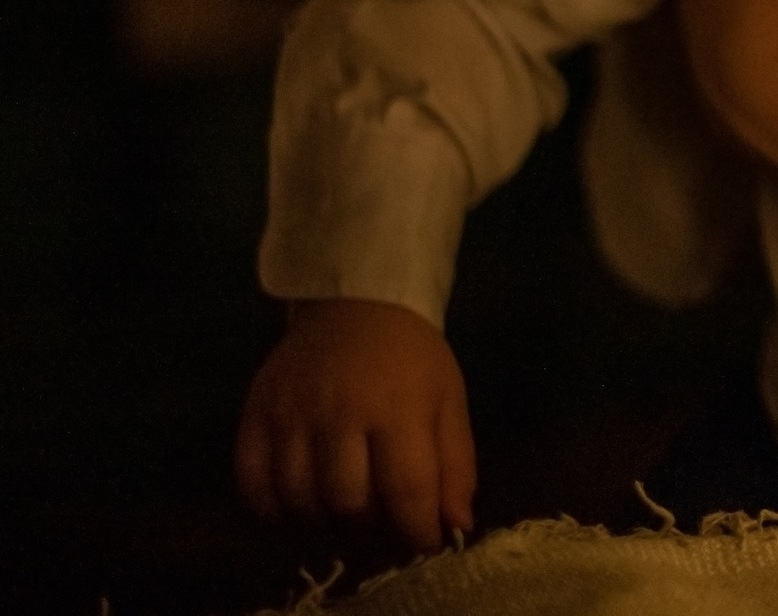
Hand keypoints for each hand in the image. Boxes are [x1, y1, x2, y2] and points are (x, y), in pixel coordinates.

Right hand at [237, 299, 473, 554]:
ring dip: (323, 520)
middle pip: (347, 502)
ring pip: (299, 500)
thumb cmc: (412, 358)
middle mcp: (339, 413)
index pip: (406, 490)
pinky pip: (252, 482)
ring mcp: (291, 414)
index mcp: (398, 408)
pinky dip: (272, 507)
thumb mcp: (449, 401)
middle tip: (381, 517)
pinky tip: (298, 502)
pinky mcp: (255, 413)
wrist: (356, 303)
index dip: (417, 530)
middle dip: (370, 524)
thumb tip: (456, 526)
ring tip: (343, 507)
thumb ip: (454, 465)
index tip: (424, 543)